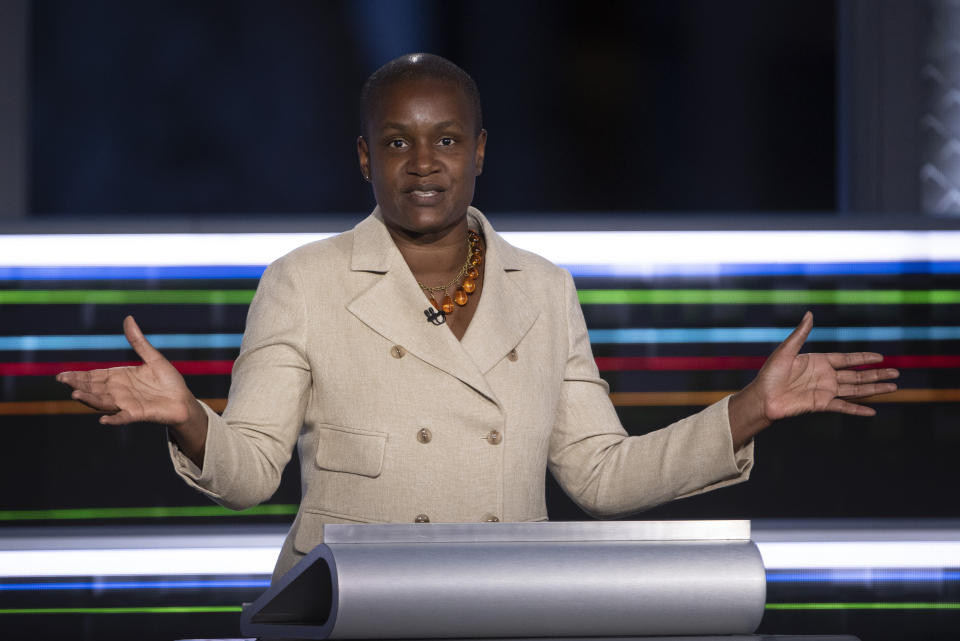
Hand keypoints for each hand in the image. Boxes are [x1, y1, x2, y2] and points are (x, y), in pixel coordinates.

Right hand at [56, 315, 195, 426]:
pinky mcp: (139, 414)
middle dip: (78, 385)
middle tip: (62, 381)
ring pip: (104, 402)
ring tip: (76, 395)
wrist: (184, 401)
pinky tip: (104, 420)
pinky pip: (125, 417)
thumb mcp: (153, 358)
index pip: (95, 376)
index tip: (61, 375)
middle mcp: (120, 392)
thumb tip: (128, 318)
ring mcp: (128, 404)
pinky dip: (114, 419)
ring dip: (90, 400)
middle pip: (94, 388)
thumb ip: (138, 341)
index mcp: (120, 378)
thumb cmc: (168, 381)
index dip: (78, 376)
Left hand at [728, 311, 899, 448]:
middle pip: (857, 375)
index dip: (864, 359)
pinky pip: (843, 407)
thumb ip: (800, 334)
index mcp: (819, 362)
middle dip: (877, 374)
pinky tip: (872, 411)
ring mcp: (825, 392)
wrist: (762, 397)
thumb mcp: (786, 351)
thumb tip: (809, 314)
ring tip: (893, 387)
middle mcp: (825, 377)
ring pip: (855, 390)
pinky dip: (858, 409)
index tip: (881, 358)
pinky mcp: (821, 405)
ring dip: (874, 389)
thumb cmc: (770, 373)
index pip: (847, 360)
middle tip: (896, 373)